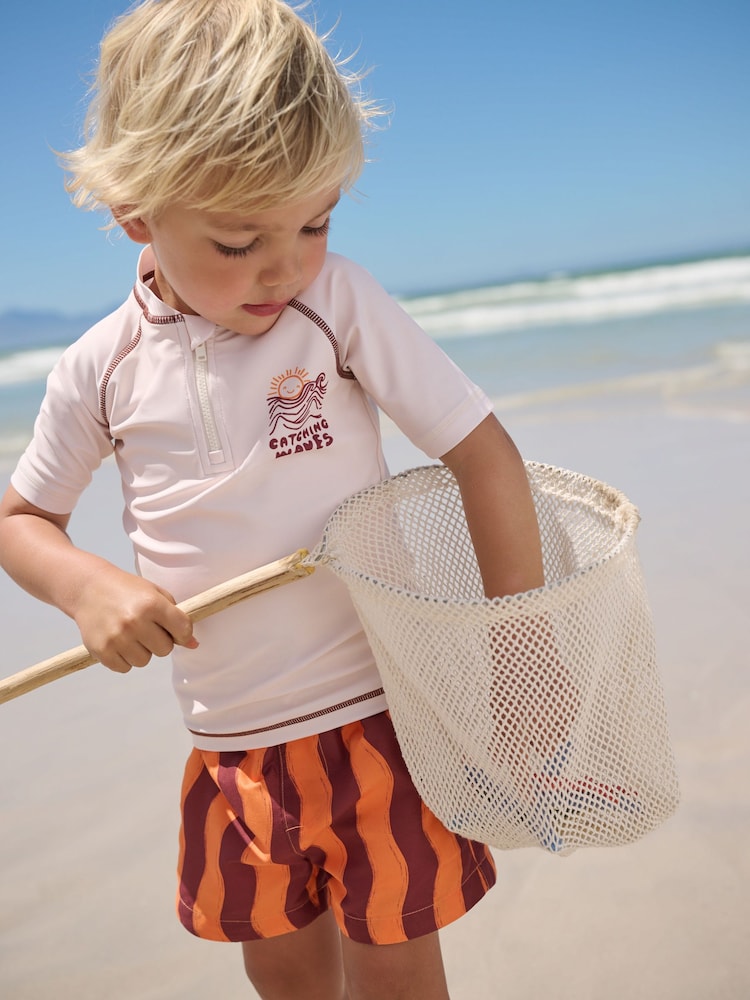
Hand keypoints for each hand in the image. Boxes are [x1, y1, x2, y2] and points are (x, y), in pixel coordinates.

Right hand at [73, 563, 197, 672]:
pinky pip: (125, 668)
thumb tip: (194, 645)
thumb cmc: (128, 591)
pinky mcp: (101, 650)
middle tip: (148, 629)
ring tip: (131, 634)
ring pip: (144, 661)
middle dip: (160, 642)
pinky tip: (118, 641)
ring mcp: (116, 637)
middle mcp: (134, 621)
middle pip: (165, 650)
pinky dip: (124, 658)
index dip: (183, 633)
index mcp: (151, 604)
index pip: (183, 630)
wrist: (89, 588)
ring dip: (142, 651)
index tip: (176, 630)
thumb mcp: (156, 594)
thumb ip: (177, 617)